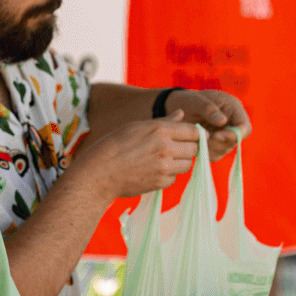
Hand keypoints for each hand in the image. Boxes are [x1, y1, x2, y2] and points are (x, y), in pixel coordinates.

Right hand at [78, 112, 199, 200]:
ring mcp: (164, 167)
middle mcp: (166, 148)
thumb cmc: (115, 145)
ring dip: (180, 163)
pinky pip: (174, 178)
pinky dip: (168, 175)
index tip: (190, 137)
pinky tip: (153, 171)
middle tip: (176, 150)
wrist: (100, 171)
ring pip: (187, 165)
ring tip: (162, 160)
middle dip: (189, 149)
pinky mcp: (160, 182)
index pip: (194, 131)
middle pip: (195, 149)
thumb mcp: (138, 126)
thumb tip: (182, 113)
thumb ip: (164, 121)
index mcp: (161, 130)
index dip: (195, 134)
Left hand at [165, 90, 251, 160]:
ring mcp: (224, 135)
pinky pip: (214, 155)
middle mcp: (232, 123)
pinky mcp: (215, 144)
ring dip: (210, 149)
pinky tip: (194, 145)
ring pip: (224, 150)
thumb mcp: (196, 101)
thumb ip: (209, 109)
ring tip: (196, 140)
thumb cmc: (188, 100)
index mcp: (233, 109)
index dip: (234, 135)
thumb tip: (223, 121)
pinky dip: (204, 153)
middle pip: (235, 142)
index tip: (216, 135)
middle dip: (219, 143)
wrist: (177, 108)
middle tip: (202, 139)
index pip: (245, 128)